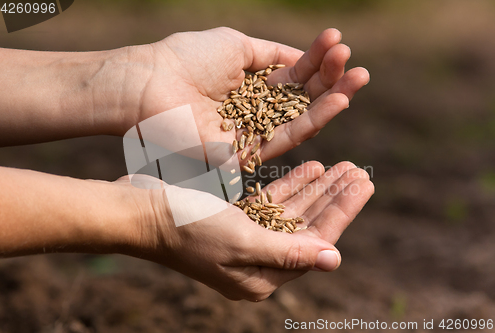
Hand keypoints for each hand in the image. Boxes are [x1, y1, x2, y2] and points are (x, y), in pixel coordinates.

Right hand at [120, 161, 373, 300]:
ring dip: (315, 188)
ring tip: (342, 166)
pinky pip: (271, 202)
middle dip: (334, 198)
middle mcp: (258, 260)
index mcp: (263, 275)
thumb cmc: (188, 229)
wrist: (139, 212)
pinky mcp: (234, 218)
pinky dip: (290, 185)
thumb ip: (289, 252)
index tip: (364, 183)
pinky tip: (310, 166)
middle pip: (308, 225)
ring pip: (292, 211)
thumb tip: (334, 260)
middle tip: (360, 171)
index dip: (342, 211)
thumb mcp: (241, 243)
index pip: (316, 242)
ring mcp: (246, 238)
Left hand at [128, 27, 368, 163]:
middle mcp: (254, 112)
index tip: (337, 41)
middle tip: (359, 66)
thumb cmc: (186, 58)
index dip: (316, 60)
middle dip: (330, 82)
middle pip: (301, 100)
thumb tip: (303, 55)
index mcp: (249, 85)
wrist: (150, 85)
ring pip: (300, 120)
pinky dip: (313, 120)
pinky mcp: (246, 154)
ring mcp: (251, 134)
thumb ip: (272, 54)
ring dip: (331, 100)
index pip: (291, 76)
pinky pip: (286, 138)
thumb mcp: (236, 44)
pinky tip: (338, 100)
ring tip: (358, 79)